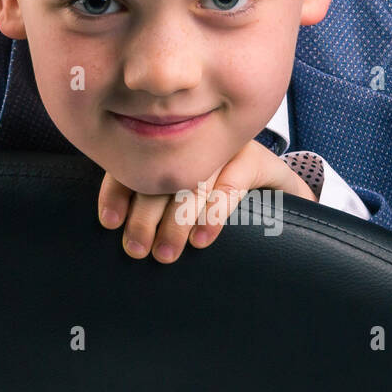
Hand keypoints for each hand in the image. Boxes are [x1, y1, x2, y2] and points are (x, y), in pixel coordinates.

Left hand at [98, 138, 313, 262]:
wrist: (280, 192)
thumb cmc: (225, 199)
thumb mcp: (187, 201)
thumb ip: (157, 207)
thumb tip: (121, 234)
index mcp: (169, 143)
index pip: (134, 162)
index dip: (118, 191)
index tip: (110, 222)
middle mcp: (194, 138)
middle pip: (160, 173)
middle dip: (144, 216)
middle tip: (136, 249)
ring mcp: (225, 145)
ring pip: (192, 181)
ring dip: (176, 222)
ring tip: (166, 253)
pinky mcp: (254, 158)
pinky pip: (230, 185)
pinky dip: (213, 216)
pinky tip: (202, 240)